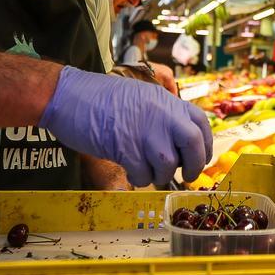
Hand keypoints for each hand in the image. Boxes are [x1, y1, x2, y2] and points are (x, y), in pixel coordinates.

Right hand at [39, 66, 211, 186]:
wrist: (69, 95)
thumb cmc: (102, 99)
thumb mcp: (143, 99)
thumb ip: (163, 117)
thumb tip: (180, 144)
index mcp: (167, 100)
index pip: (201, 124)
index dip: (205, 146)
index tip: (200, 158)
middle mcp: (161, 113)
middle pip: (193, 144)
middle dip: (194, 165)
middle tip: (186, 175)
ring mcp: (144, 130)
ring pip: (168, 163)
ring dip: (161, 174)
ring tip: (149, 171)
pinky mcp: (125, 147)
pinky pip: (143, 173)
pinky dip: (140, 178)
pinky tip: (131, 170)